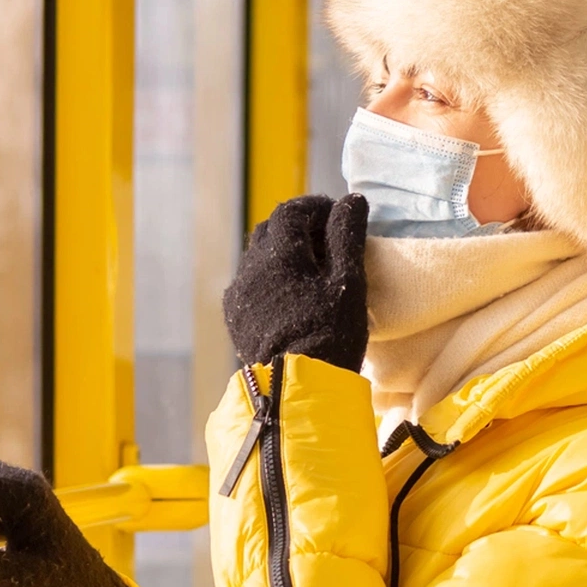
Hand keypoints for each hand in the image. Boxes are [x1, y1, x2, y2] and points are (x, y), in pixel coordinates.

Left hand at [223, 193, 367, 370]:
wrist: (296, 387)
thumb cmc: (329, 332)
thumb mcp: (348, 281)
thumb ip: (347, 235)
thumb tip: (351, 200)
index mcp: (277, 252)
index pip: (292, 210)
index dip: (316, 207)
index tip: (338, 217)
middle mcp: (250, 267)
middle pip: (271, 230)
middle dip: (299, 228)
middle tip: (328, 243)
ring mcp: (238, 293)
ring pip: (258, 257)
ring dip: (283, 253)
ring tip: (311, 271)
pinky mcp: (235, 317)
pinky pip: (250, 284)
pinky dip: (270, 279)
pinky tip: (291, 297)